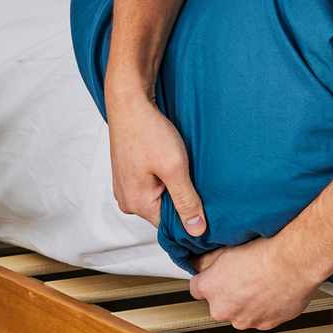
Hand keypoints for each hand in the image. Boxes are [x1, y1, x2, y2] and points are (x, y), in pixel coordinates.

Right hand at [105, 93, 206, 235]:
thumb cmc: (149, 132)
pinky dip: (164, 177)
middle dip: (182, 199)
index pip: (170, 226)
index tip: (208, 206)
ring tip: (183, 169)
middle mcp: (127, 200)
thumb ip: (186, 201)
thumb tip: (196, 231)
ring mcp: (125, 187)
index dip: (191, 217)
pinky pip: (151, 185)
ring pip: (158, 197)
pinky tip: (172, 163)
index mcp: (137, 204)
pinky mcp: (128, 174)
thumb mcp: (175, 168)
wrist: (129, 102)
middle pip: (163, 212)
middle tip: (197, 181)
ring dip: (173, 187)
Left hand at [188, 236, 321, 330]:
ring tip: (262, 282)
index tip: (217, 275)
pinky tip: (273, 290)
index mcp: (210, 288)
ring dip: (248, 302)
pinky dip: (266, 307)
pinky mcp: (266, 324)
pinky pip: (262, 317)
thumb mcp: (228, 247)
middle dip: (229, 293)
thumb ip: (209, 260)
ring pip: (242, 313)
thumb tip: (201, 262)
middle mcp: (224, 309)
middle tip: (245, 276)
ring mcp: (246, 319)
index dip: (209, 279)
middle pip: (220, 304)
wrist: (294, 262)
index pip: (197, 288)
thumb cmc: (265, 252)